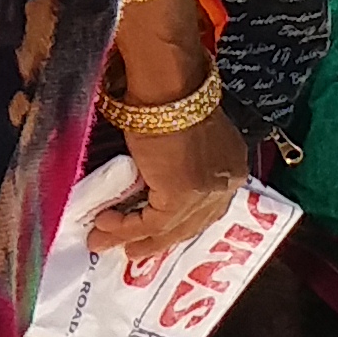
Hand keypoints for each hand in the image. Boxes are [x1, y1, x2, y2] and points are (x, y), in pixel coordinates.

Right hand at [86, 103, 254, 259]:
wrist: (169, 86)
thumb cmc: (170, 95)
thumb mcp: (182, 130)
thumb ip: (178, 154)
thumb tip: (155, 163)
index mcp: (231, 166)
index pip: (208, 205)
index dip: (182, 221)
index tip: (158, 231)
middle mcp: (226, 183)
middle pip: (192, 223)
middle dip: (159, 239)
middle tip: (134, 250)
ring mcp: (206, 192)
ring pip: (170, 228)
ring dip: (135, 239)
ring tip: (106, 243)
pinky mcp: (181, 196)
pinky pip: (152, 223)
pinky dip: (126, 228)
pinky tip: (106, 227)